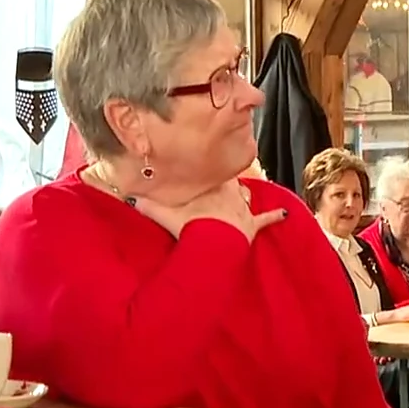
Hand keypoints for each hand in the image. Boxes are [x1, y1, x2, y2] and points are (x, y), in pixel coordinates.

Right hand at [136, 180, 286, 242]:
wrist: (214, 244)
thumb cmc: (190, 226)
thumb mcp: (162, 213)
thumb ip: (143, 204)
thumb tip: (124, 196)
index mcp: (210, 187)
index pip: (211, 172)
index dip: (208, 169)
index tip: (205, 163)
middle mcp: (229, 193)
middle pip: (229, 181)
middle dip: (226, 180)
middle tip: (220, 179)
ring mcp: (242, 209)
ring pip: (246, 195)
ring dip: (243, 195)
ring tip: (242, 193)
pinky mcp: (252, 226)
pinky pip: (266, 219)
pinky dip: (274, 216)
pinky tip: (285, 214)